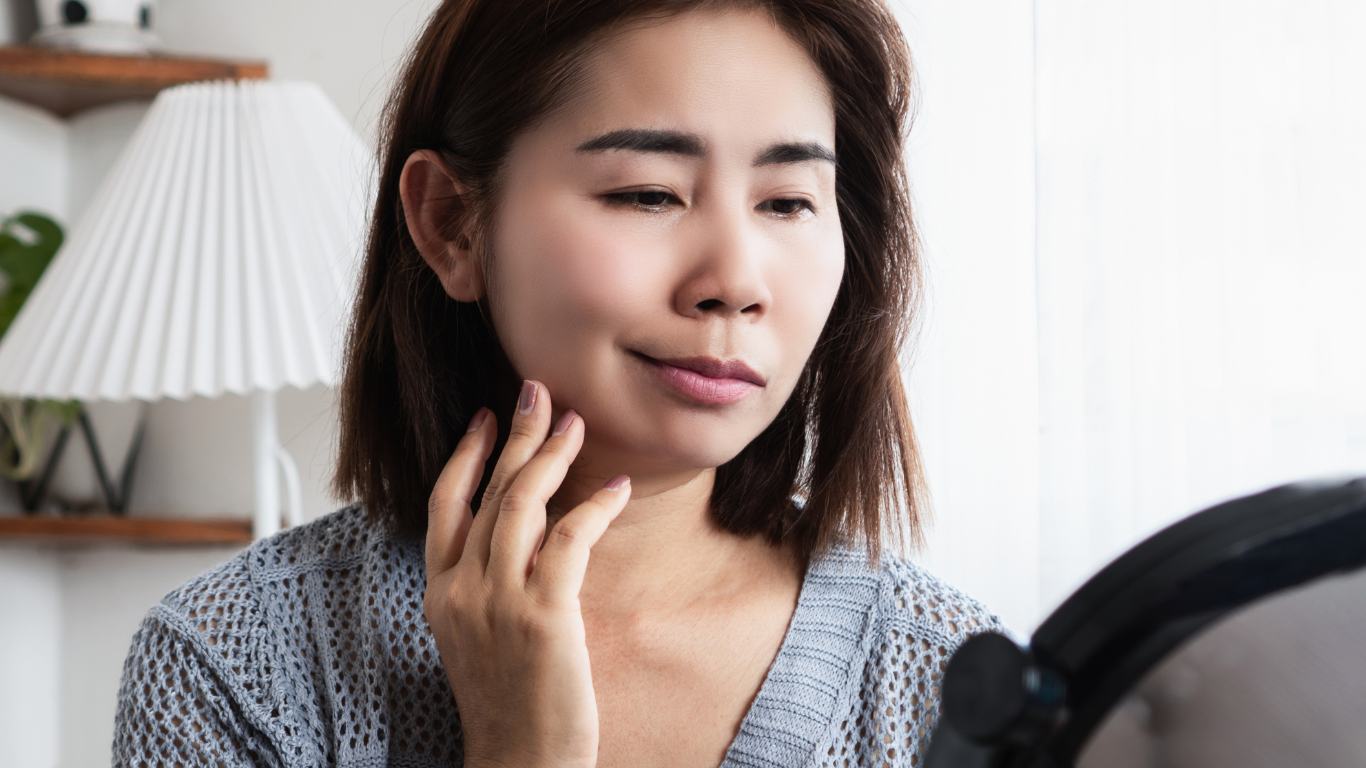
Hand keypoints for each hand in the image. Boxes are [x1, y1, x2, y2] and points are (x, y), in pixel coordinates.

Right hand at [424, 380, 630, 767]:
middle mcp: (462, 590)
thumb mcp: (475, 638)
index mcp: (440, 593)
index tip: (488, 418)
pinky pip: (569, 539)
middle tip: (539, 391)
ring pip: (522, 504)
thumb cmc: (509, 705)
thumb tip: (515, 538)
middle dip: (516, 434)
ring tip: (576, 423)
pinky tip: (618, 488)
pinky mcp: (543, 616)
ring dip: (552, 456)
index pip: (444, 504)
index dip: (466, 455)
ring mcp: (499, 601)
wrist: (518, 764)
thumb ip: (484, 585)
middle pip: (487, 490)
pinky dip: (595, 506)